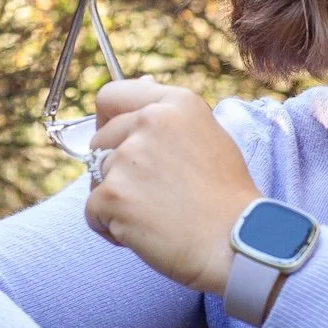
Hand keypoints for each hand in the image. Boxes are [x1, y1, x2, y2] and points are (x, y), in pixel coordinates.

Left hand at [84, 79, 255, 292]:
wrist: (235, 244)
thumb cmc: (227, 197)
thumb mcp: (209, 137)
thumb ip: (170, 116)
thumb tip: (142, 84)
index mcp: (175, 104)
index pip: (112, 96)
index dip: (107, 120)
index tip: (115, 141)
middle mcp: (149, 122)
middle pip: (100, 141)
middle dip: (115, 169)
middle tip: (153, 194)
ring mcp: (128, 158)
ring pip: (95, 178)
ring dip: (116, 200)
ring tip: (156, 216)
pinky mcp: (113, 195)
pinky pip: (92, 212)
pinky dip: (111, 228)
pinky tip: (146, 234)